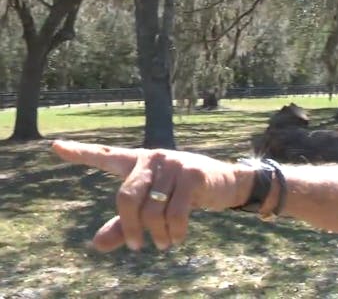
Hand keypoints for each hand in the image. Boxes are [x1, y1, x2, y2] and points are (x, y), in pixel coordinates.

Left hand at [51, 140, 252, 251]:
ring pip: (152, 209)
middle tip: (137, 247)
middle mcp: (153, 159)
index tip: (54, 146)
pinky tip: (177, 239)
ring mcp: (174, 164)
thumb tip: (97, 245)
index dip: (80, 153)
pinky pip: (175, 213)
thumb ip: (125, 225)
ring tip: (164, 244)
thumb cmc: (186, 194)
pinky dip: (174, 232)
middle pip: (127, 197)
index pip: (106, 156)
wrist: (227, 184)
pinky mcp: (193, 174)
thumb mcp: (154, 208)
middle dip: (131, 228)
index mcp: (139, 163)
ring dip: (156, 235)